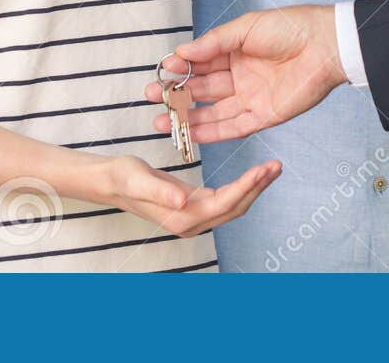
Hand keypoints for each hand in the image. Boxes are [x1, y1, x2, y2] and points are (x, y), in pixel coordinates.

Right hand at [73, 153, 280, 237]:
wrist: (110, 181)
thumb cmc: (122, 177)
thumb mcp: (138, 178)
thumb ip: (159, 190)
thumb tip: (183, 201)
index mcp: (182, 216)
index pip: (224, 203)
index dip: (246, 187)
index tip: (264, 169)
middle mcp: (191, 222)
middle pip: (235, 208)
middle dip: (258, 187)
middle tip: (277, 165)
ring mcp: (193, 217)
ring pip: (233, 206)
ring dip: (254, 188)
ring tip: (272, 168)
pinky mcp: (194, 208)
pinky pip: (226, 201)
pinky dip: (243, 187)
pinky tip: (253, 175)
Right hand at [144, 5, 346, 142]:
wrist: (327, 44)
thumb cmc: (290, 27)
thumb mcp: (246, 28)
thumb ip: (214, 43)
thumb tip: (181, 53)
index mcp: (236, 51)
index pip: (201, 63)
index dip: (180, 69)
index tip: (160, 71)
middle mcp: (241, 76)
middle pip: (203, 89)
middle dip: (177, 94)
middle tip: (151, 96)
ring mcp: (252, 97)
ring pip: (213, 112)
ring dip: (188, 117)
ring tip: (160, 120)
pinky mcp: (265, 115)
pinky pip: (234, 127)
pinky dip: (212, 132)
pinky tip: (190, 133)